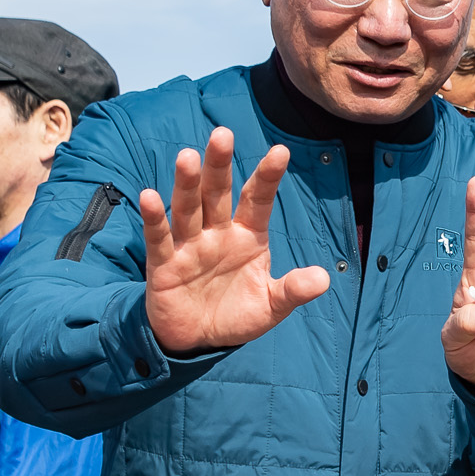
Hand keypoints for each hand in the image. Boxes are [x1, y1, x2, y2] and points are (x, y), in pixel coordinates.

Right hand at [141, 128, 332, 356]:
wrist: (198, 341)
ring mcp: (189, 245)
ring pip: (188, 209)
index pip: (257, 200)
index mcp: (246, 236)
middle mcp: (217, 233)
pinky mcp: (164, 264)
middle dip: (219, 165)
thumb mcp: (270, 306)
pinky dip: (155, 219)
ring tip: (187, 156)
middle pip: (217, 193)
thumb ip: (292, 290)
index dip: (267, 177)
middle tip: (222, 134)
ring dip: (187, 184)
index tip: (281, 151)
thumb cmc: (235, 314)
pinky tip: (150, 196)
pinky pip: (159, 239)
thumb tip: (323, 279)